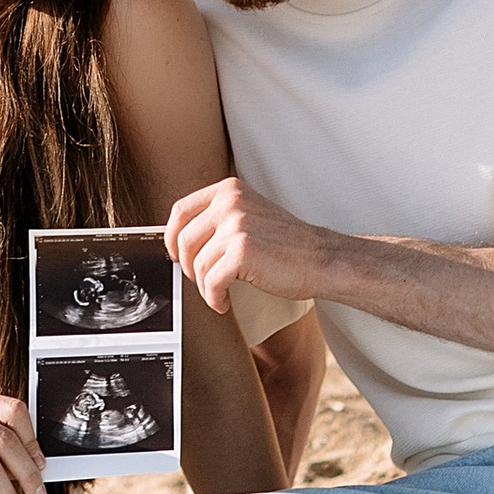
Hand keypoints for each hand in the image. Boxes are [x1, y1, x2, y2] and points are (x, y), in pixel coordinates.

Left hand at [169, 177, 334, 313]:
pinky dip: (214, 298)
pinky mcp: (242, 252)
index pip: (180, 210)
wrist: (322, 260)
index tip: (176, 255)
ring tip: (219, 294)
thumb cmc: (287, 244)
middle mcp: (230, 202)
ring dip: (204, 287)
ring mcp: (236, 225)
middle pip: (183, 239)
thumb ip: (219, 218)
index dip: (171, 237)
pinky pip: (211, 281)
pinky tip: (224, 302)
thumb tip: (181, 240)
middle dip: (188, 267)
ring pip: (197, 264)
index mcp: (229, 190)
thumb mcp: (250, 214)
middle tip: (202, 281)